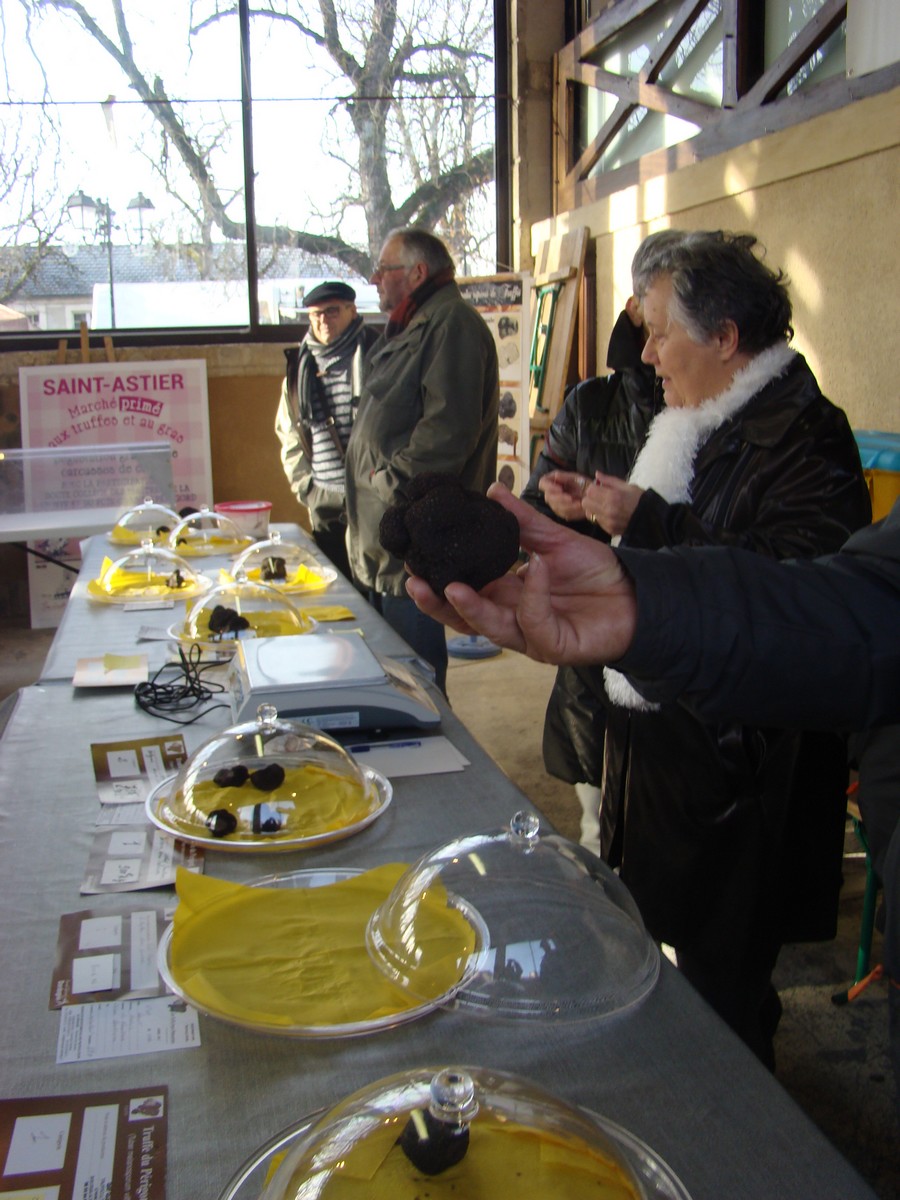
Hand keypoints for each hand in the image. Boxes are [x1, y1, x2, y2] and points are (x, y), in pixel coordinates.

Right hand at [405, 484, 637, 665]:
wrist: (637, 594)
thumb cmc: (596, 573)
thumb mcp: (555, 540)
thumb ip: (522, 521)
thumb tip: (492, 491)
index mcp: (506, 594)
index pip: (464, 590)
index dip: (438, 578)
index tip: (414, 558)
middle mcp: (512, 618)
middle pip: (465, 618)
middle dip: (438, 603)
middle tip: (415, 581)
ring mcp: (531, 636)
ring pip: (491, 628)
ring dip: (470, 608)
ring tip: (451, 587)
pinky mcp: (554, 646)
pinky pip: (534, 623)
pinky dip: (533, 595)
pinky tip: (535, 569)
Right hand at [538, 470, 593, 522]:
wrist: (593, 496)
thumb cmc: (583, 484)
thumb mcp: (576, 478)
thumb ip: (565, 477)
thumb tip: (556, 476)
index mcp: (552, 482)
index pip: (543, 483)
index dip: (548, 487)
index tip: (559, 489)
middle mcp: (551, 494)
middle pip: (549, 497)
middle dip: (560, 498)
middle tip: (571, 498)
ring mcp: (555, 504)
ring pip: (556, 507)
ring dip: (568, 506)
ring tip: (579, 503)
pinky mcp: (562, 513)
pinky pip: (564, 514)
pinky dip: (572, 510)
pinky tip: (580, 507)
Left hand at [582, 472, 643, 537]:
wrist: (651, 519)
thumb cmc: (640, 499)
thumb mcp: (628, 486)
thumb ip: (610, 480)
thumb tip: (597, 474)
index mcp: (613, 496)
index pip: (590, 491)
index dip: (593, 488)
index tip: (599, 488)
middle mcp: (608, 510)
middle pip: (586, 503)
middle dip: (590, 498)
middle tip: (599, 497)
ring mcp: (608, 521)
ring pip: (589, 513)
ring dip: (593, 508)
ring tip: (604, 506)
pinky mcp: (609, 530)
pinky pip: (597, 521)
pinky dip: (600, 516)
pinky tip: (609, 514)